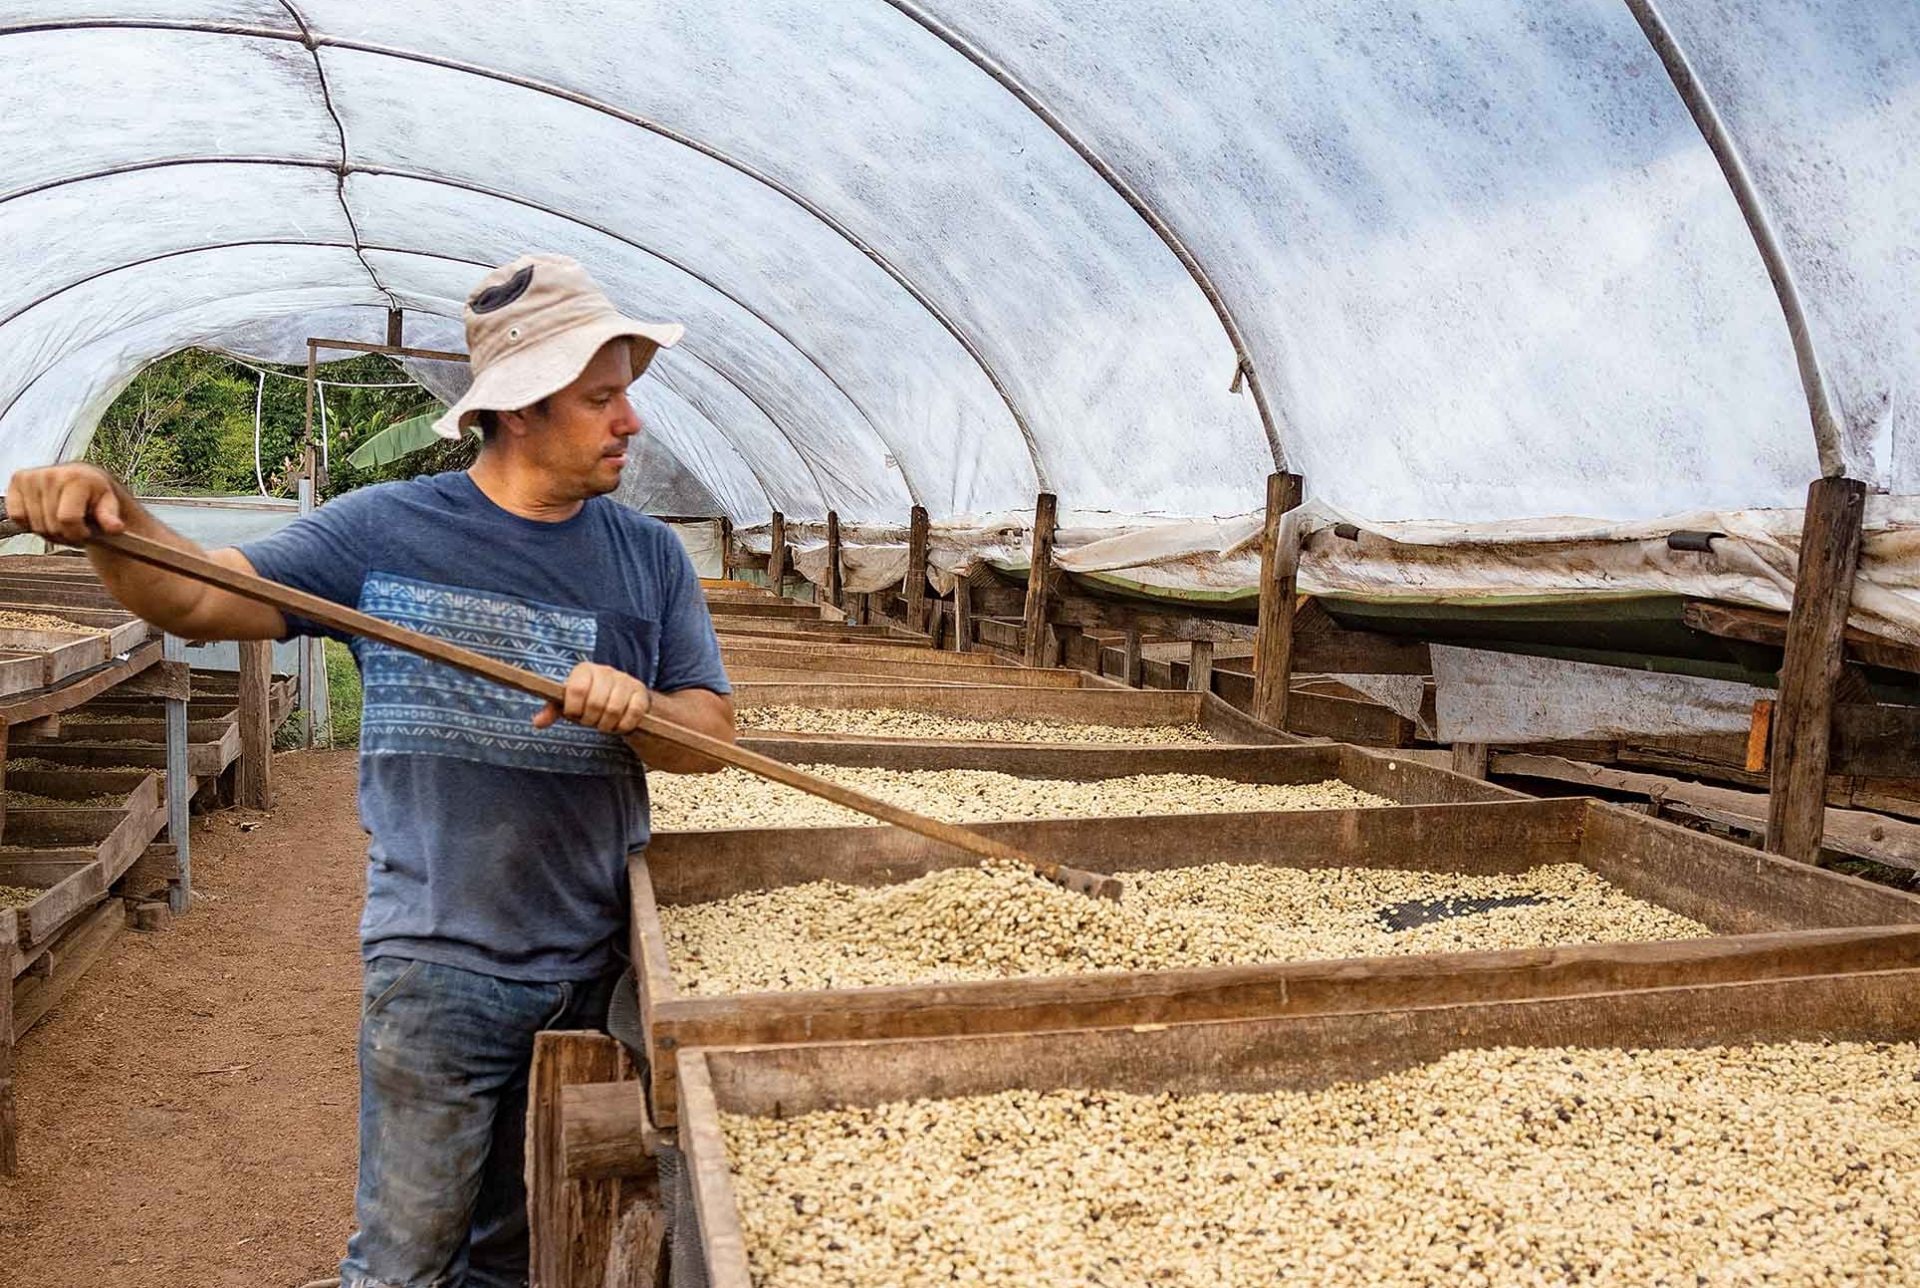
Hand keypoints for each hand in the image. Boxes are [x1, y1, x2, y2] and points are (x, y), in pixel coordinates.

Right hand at [5, 464, 127, 543]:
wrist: (83, 479)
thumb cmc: (97, 495)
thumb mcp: (109, 506)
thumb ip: (110, 518)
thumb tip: (115, 528)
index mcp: (75, 478)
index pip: (67, 520)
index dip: (78, 533)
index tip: (87, 530)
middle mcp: (50, 474)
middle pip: (51, 526)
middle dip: (65, 534)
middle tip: (75, 526)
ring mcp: (31, 477)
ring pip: (35, 524)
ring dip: (49, 531)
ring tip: (62, 521)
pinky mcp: (17, 480)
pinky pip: (17, 516)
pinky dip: (30, 522)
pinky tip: (45, 514)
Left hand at [532, 661, 653, 734]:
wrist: (621, 698)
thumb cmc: (589, 700)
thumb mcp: (570, 703)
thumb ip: (553, 711)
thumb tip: (537, 722)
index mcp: (585, 670)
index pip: (577, 689)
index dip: (574, 708)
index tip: (575, 714)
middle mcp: (606, 671)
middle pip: (596, 703)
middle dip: (591, 719)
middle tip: (590, 721)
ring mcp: (625, 681)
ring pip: (613, 710)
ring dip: (606, 725)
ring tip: (603, 724)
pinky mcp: (640, 693)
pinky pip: (632, 714)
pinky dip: (623, 726)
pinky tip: (618, 724)